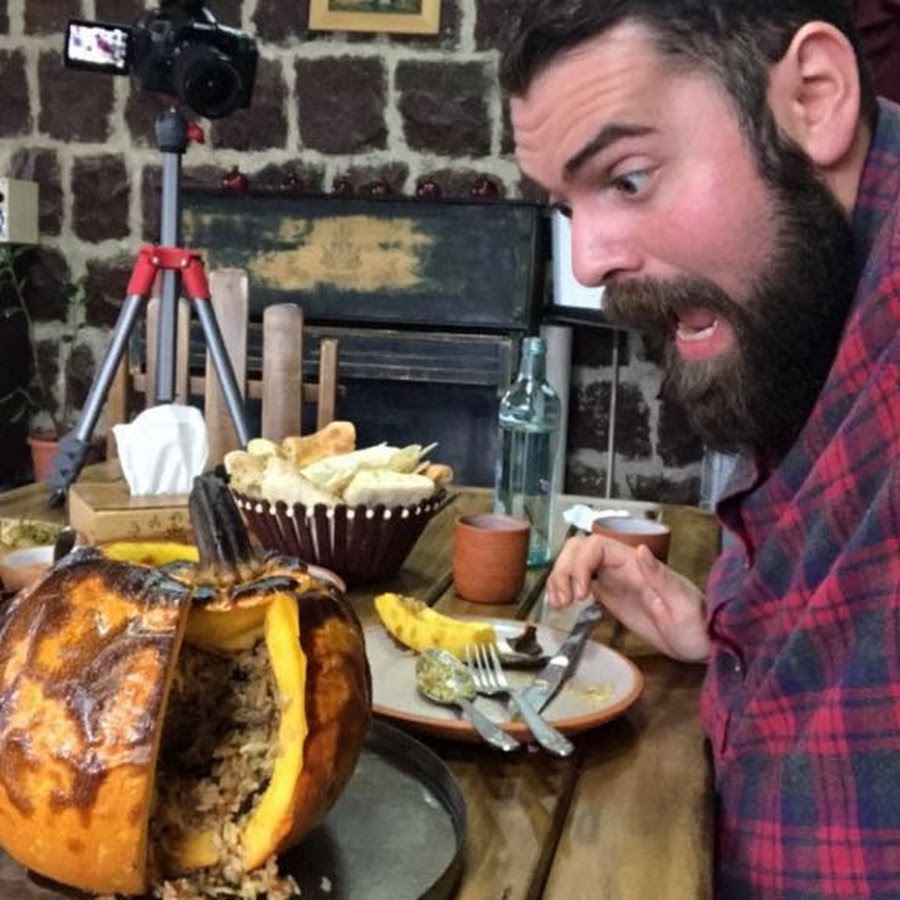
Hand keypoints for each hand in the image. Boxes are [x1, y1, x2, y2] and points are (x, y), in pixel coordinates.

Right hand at [546, 534, 709, 662]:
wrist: (701, 642)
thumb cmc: (696, 623)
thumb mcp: (683, 602)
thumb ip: (661, 576)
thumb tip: (639, 550)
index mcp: (635, 564)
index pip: (596, 546)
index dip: (581, 564)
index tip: (582, 594)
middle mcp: (620, 567)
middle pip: (578, 550)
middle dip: (564, 570)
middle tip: (563, 601)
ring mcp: (612, 581)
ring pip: (574, 564)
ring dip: (559, 579)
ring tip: (558, 605)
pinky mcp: (609, 597)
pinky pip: (579, 583)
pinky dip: (565, 591)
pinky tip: (562, 606)